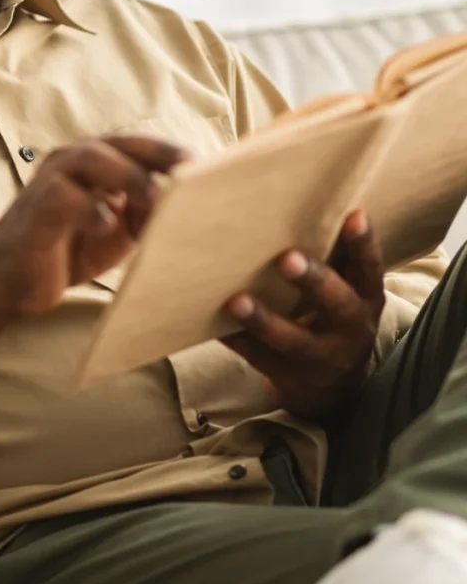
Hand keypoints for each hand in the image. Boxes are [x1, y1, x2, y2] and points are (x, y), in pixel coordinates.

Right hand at [0, 134, 189, 318]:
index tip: (211, 166)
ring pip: (92, 160)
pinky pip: (64, 199)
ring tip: (156, 200)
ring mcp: (51, 181)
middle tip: (193, 172)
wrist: (9, 281)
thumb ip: (145, 212)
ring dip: (128, 177)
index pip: (139, 145)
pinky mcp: (36, 208)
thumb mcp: (117, 230)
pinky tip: (107, 226)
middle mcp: (72, 161)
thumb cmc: (66, 249)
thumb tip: (191, 207)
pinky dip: (90, 210)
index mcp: (95, 161)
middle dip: (159, 156)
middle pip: (121, 144)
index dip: (173, 152)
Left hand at [221, 210, 384, 420]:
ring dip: (264, 320)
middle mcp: (350, 328)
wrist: (331, 386)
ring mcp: (321, 357)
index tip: (354, 215)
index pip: (369, 268)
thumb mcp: (344, 288)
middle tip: (286, 258)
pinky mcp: (289, 376)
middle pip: (337, 303)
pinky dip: (237, 340)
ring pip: (293, 340)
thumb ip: (330, 255)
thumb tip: (293, 197)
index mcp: (365, 298)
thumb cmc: (329, 314)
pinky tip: (214, 324)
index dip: (363, 243)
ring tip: (237, 300)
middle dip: (313, 280)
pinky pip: (259, 358)